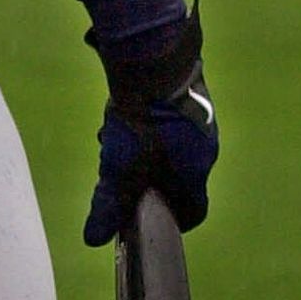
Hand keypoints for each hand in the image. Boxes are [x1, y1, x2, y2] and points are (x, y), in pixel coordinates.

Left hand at [84, 5, 218, 246]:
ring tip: (114, 135)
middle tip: (120, 169)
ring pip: (172, 144)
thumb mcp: (119, 168)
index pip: (194, 210)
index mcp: (196, 172)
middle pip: (179, 176)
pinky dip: (148, 120)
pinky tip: (123, 108)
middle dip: (149, 178)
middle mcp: (206, 148)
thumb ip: (108, 204)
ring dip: (146, 146)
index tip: (151, 217)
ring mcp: (201, 118)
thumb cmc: (141, 123)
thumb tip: (94, 239)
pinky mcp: (190, 91)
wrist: (153, 60)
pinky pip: (169, 117)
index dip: (173, 219)